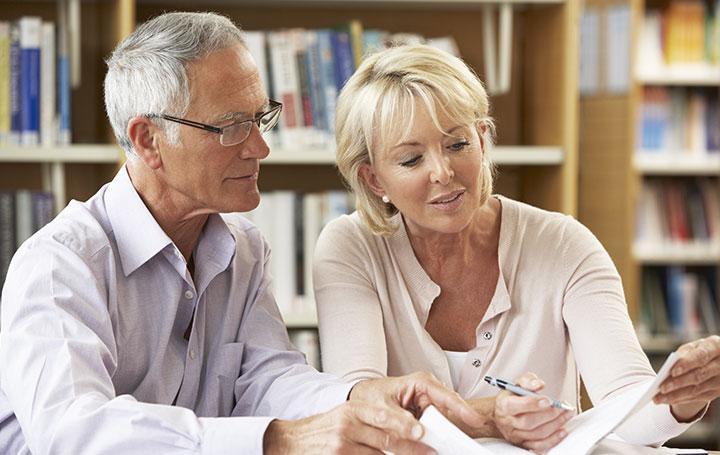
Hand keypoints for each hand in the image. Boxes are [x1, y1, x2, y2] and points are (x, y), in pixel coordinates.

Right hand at [263, 400, 433, 453]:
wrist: (292, 441)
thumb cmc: (326, 427)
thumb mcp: (347, 414)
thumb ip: (372, 420)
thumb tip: (408, 429)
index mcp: (354, 409)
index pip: (383, 415)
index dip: (404, 425)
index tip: (422, 433)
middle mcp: (348, 425)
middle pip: (385, 440)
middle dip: (411, 449)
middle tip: (430, 452)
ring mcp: (342, 446)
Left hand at [349, 371, 484, 429]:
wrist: (361, 399)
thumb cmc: (371, 396)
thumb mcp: (382, 408)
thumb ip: (398, 419)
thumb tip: (417, 431)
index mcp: (421, 383)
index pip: (446, 395)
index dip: (462, 408)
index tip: (475, 420)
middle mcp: (427, 392)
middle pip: (447, 411)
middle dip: (451, 426)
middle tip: (453, 441)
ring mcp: (426, 404)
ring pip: (441, 422)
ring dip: (440, 433)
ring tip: (437, 441)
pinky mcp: (423, 416)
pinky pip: (433, 427)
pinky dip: (432, 436)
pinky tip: (428, 441)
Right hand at [494, 372, 572, 452]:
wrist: (502, 414)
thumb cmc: (512, 398)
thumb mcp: (517, 384)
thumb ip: (527, 381)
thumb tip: (538, 384)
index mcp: (504, 405)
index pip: (515, 406)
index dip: (533, 404)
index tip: (549, 400)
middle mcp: (508, 422)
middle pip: (528, 422)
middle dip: (549, 414)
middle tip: (563, 407)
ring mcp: (515, 435)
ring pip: (536, 434)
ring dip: (555, 425)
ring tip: (566, 415)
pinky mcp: (523, 444)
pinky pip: (539, 446)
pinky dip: (553, 439)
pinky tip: (562, 431)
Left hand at [654, 335, 719, 420]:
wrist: (715, 359)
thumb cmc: (698, 351)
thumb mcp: (692, 348)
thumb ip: (683, 355)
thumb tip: (670, 369)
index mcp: (715, 346)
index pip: (701, 356)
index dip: (687, 364)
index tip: (672, 372)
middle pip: (699, 375)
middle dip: (678, 383)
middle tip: (661, 388)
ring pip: (698, 389)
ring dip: (677, 395)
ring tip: (659, 398)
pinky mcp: (719, 391)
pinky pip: (699, 397)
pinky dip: (682, 399)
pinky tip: (669, 400)